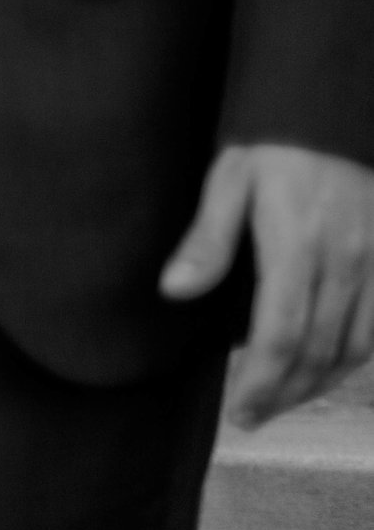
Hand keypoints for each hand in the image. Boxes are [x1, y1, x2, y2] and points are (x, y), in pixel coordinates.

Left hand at [162, 143, 373, 429]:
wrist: (329, 112)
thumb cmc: (272, 145)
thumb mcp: (227, 180)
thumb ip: (207, 240)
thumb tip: (174, 290)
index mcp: (297, 246)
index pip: (282, 334)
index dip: (261, 381)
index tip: (240, 410)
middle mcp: (346, 261)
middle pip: (319, 351)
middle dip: (284, 393)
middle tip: (253, 417)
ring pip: (356, 347)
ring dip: (319, 384)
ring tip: (281, 401)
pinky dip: (353, 358)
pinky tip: (326, 370)